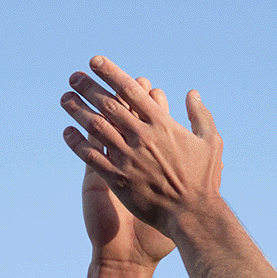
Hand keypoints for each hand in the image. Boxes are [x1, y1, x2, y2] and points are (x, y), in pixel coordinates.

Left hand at [61, 58, 222, 238]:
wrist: (191, 215)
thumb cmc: (204, 179)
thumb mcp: (211, 142)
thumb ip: (200, 115)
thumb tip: (192, 93)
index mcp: (162, 125)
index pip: (131, 91)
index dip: (111, 73)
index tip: (96, 62)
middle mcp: (141, 137)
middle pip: (108, 104)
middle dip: (89, 87)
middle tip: (74, 76)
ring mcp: (127, 158)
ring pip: (96, 127)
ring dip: (78, 110)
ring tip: (65, 98)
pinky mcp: (117, 179)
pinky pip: (91, 156)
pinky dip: (77, 142)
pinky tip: (67, 132)